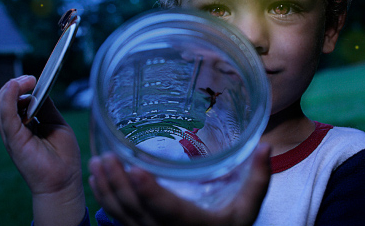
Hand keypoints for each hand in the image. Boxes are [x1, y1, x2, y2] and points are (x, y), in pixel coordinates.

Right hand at [0, 76, 85, 225]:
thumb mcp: (56, 124)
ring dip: (12, 89)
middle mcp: (16, 129)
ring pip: (2, 107)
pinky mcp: (14, 141)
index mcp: (26, 125)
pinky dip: (8, 100)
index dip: (23, 88)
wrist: (65, 180)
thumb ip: (46, 108)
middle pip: (7, 102)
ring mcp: (13, 136)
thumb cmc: (62, 155)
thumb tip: (41, 90)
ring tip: (25, 80)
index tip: (34, 79)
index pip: (16, 101)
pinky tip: (15, 88)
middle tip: (30, 78)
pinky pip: (7, 117)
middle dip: (17, 85)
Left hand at [88, 143, 270, 225]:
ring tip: (97, 162)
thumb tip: (266, 146)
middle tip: (107, 156)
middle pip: (135, 209)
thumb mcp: (247, 210)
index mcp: (192, 224)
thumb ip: (258, 179)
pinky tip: (98, 180)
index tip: (136, 169)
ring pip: (120, 214)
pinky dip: (105, 199)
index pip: (167, 209)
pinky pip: (116, 219)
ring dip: (107, 188)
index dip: (150, 192)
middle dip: (118, 183)